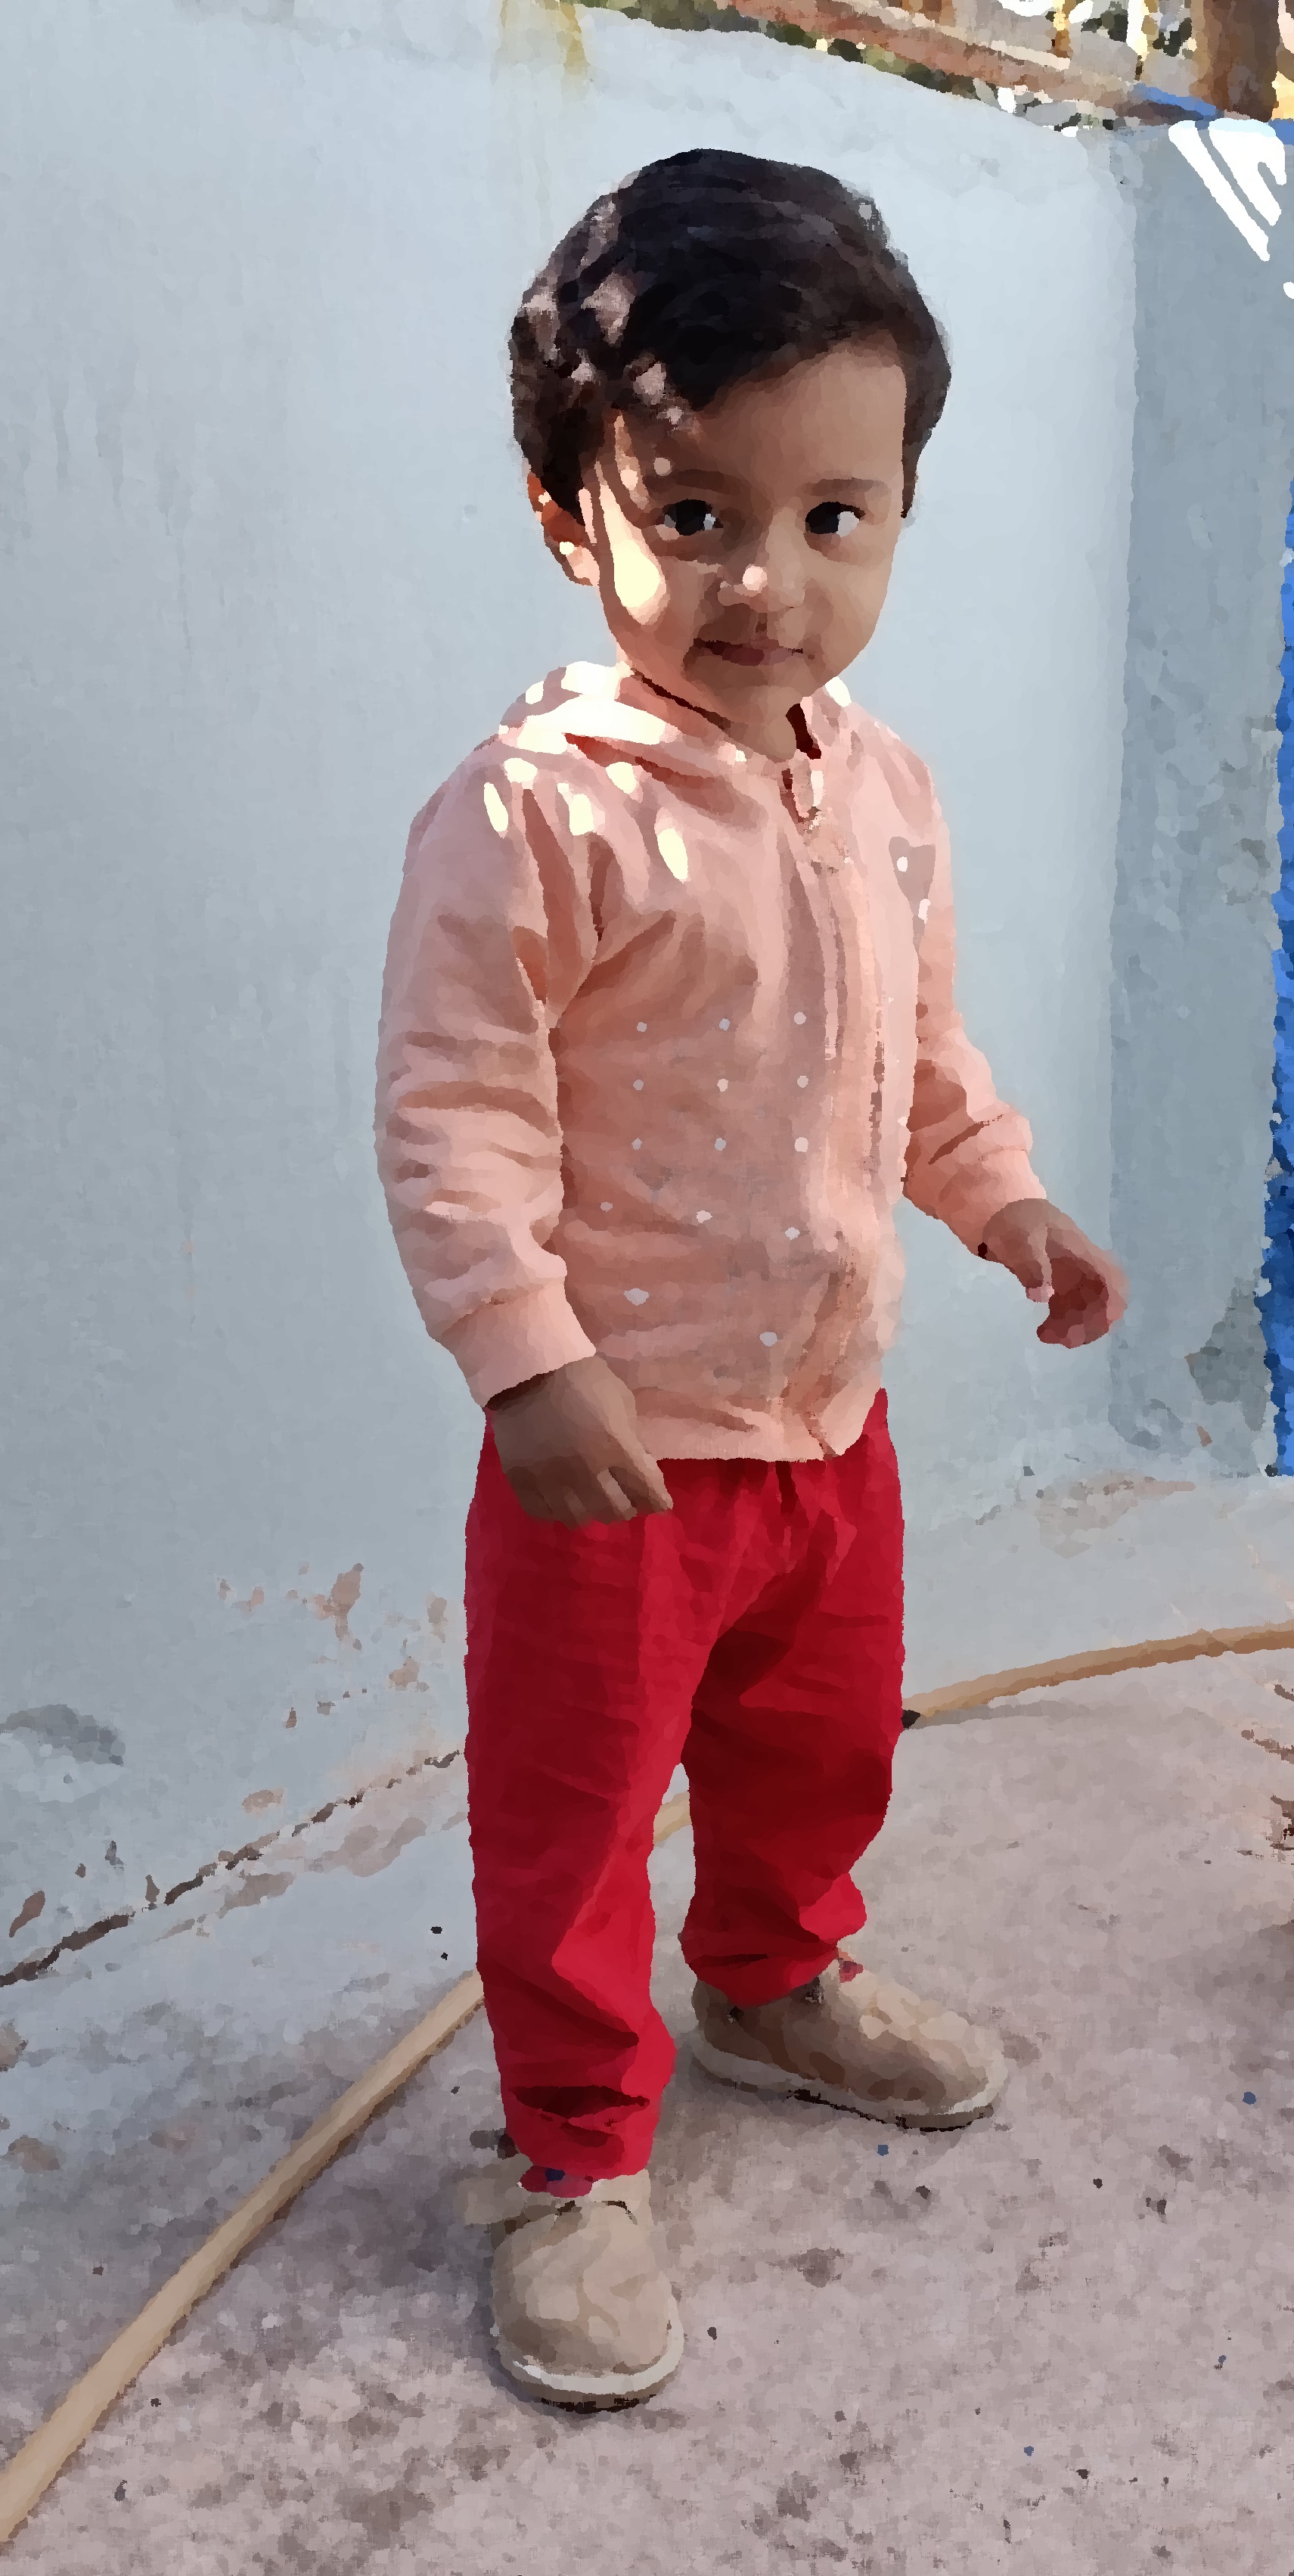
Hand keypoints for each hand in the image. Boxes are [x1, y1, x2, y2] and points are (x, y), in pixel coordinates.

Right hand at [485, 1355, 674, 1527]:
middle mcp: (584, 1469)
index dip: (657, 1501)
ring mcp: (550, 1477)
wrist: (530, 1368)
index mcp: (615, 1446)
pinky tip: (560, 1500)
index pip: (648, 1491)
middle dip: (626, 1507)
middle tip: (623, 1499)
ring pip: (578, 1519)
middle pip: (614, 1511)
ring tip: (589, 1501)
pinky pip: (542, 1513)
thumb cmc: (584, 1380)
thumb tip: (641, 1468)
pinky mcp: (521, 1479)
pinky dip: (556, 1511)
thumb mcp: (622, 1402)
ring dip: (590, 1511)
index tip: (658, 1502)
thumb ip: (634, 1439)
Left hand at [978, 1199, 1127, 1348]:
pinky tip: (1043, 1332)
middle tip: (1064, 1339)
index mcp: (1082, 1252)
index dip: (1114, 1301)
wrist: (1006, 1213)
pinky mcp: (1061, 1287)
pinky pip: (1072, 1311)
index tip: (1105, 1321)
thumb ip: (1030, 1265)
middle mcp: (1084, 1268)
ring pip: (1088, 1310)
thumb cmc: (1016, 1223)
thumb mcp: (1019, 1238)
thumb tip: (1041, 1297)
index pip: (1111, 1277)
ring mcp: (1074, 1278)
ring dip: (1075, 1328)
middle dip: (1090, 1324)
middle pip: (1103, 1300)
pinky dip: (1063, 1325)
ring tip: (1045, 1336)